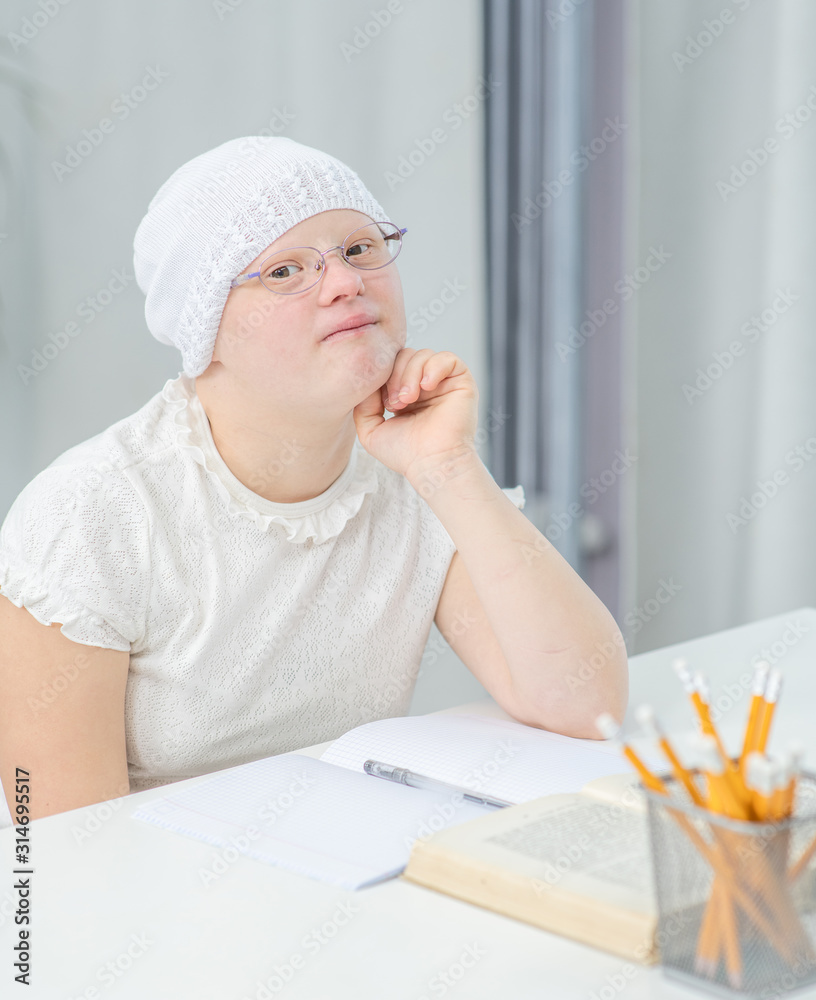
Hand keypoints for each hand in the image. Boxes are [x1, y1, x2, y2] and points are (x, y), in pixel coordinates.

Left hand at [352, 348, 478, 481]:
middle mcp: (425, 386)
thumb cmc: (405, 454)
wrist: (431, 464)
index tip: (382, 403)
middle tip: (395, 403)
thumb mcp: (371, 430)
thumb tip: (366, 380)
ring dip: (410, 374)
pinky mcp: (461, 382)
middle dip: (395, 375)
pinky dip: (434, 367)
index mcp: (406, 393)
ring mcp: (443, 383)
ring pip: (423, 354)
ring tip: (409, 400)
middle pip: (405, 355)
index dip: (383, 376)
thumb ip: (364, 404)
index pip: (391, 365)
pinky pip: (448, 358)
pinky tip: (426, 387)